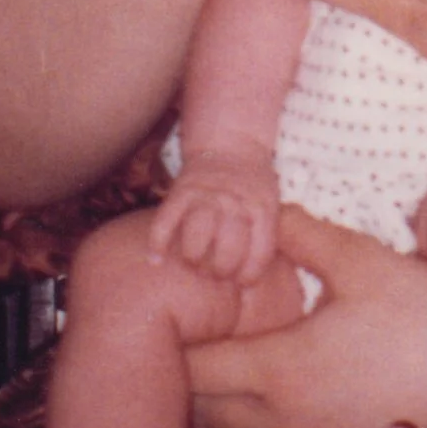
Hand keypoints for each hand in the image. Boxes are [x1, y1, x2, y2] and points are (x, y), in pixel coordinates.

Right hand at [149, 150, 279, 282]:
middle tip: (215, 272)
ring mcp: (207, 198)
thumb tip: (248, 284)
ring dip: (193, 258)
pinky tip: (156, 260)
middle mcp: (235, 205)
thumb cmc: (252, 185)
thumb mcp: (270, 204)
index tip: (240, 281)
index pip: (259, 254)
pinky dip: (157, 243)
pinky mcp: (182, 191)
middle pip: (227, 253)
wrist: (232, 143)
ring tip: (193, 262)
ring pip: (196, 239)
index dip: (248, 276)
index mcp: (262, 210)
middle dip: (220, 271)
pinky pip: (165, 221)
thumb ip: (264, 238)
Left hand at [189, 209, 426, 427]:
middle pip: (211, 414)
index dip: (185, 347)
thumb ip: (305, 235)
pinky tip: (307, 406)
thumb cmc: (425, 318)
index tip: (187, 324)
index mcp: (281, 373)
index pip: (198, 371)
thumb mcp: (366, 262)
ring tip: (262, 375)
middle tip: (216, 346)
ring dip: (242, 414)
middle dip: (204, 382)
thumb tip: (268, 212)